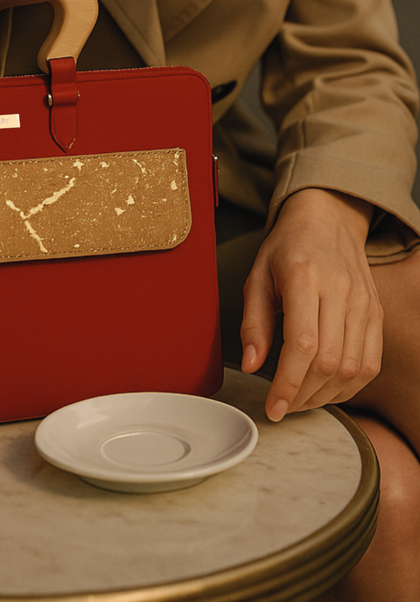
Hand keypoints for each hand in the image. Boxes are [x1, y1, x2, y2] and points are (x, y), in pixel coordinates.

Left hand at [240, 188, 383, 420]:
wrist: (328, 219)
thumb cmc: (287, 247)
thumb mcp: (257, 276)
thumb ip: (254, 322)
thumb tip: (251, 365)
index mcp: (305, 278)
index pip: (302, 345)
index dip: (287, 384)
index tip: (273, 407)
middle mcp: (341, 291)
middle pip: (328, 362)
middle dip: (302, 396)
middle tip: (282, 406)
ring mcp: (364, 303)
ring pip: (352, 368)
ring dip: (325, 396)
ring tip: (300, 400)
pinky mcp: (376, 313)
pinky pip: (371, 363)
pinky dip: (349, 386)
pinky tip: (327, 390)